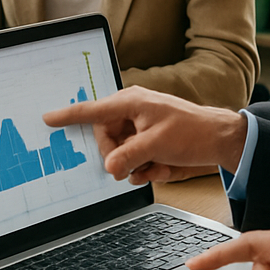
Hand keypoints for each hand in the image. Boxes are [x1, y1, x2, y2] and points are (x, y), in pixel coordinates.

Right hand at [42, 86, 246, 182]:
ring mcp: (139, 128)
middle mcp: (131, 112)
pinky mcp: (148, 141)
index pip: (92, 110)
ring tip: (154, 165)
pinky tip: (160, 167)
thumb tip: (109, 167)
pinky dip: (144, 167)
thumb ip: (128, 155)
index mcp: (130, 102)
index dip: (69, 115)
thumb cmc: (193, 131)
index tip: (48, 118)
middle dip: (116, 155)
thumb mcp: (157, 144)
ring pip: (119, 151)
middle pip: (104, 138)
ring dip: (133, 164)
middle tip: (130, 166)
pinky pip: (133, 158)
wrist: (222, 140)